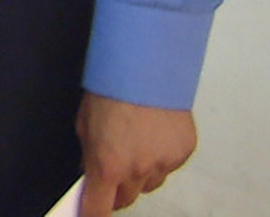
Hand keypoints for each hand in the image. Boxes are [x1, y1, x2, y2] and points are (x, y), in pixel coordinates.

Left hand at [76, 92, 196, 213]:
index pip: (99, 208)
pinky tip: (154, 132)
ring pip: (150, 183)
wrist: (144, 68)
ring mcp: (163, 164)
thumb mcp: (85, 125)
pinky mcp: (183, 153)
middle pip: (127, 198)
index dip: (93, 215)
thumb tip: (93, 172)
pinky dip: (161, 156)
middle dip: (118, 189)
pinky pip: (170, 165)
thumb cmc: (109, 90)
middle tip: (113, 170)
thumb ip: (90, 155)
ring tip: (136, 141)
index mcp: (107, 166)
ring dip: (141, 172)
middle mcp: (137, 171)